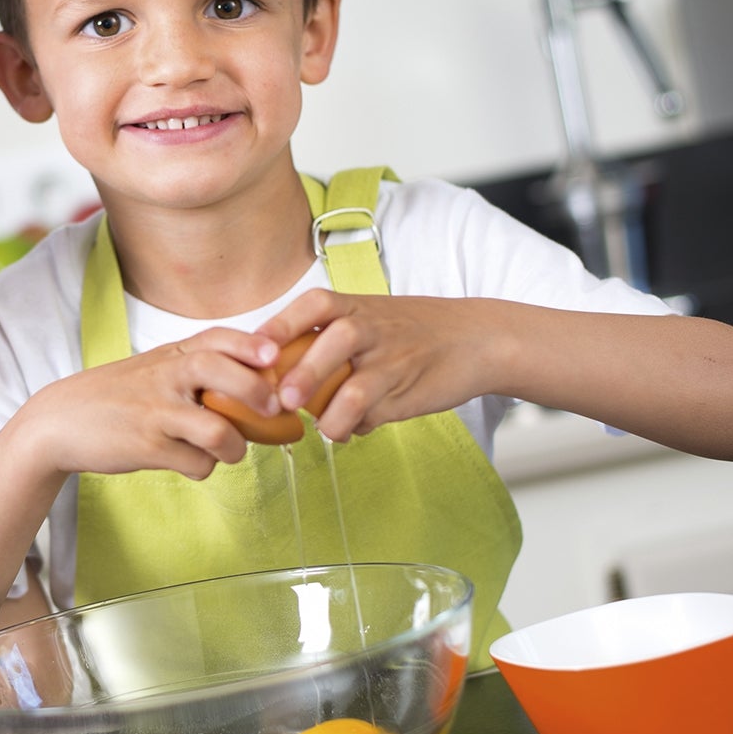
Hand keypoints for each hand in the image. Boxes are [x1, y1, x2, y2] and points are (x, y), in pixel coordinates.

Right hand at [22, 327, 282, 480]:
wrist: (59, 422)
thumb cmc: (117, 397)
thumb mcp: (152, 369)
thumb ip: (195, 370)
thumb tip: (258, 384)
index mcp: (169, 355)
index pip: (216, 338)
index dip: (250, 345)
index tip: (274, 356)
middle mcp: (164, 378)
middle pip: (221, 372)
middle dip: (257, 392)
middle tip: (271, 409)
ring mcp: (155, 413)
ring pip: (218, 430)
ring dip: (235, 447)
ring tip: (228, 450)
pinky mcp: (147, 447)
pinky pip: (197, 463)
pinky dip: (204, 467)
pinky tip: (190, 461)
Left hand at [261, 290, 501, 440]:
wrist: (477, 339)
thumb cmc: (407, 330)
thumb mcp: (367, 315)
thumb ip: (323, 334)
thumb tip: (269, 370)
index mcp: (354, 304)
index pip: (314, 305)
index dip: (281, 326)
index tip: (255, 352)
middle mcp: (372, 328)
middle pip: (334, 341)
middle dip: (303, 373)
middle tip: (280, 401)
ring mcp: (390, 361)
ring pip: (354, 389)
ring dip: (327, 414)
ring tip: (318, 426)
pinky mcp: (405, 393)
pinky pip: (371, 415)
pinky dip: (352, 427)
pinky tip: (346, 428)